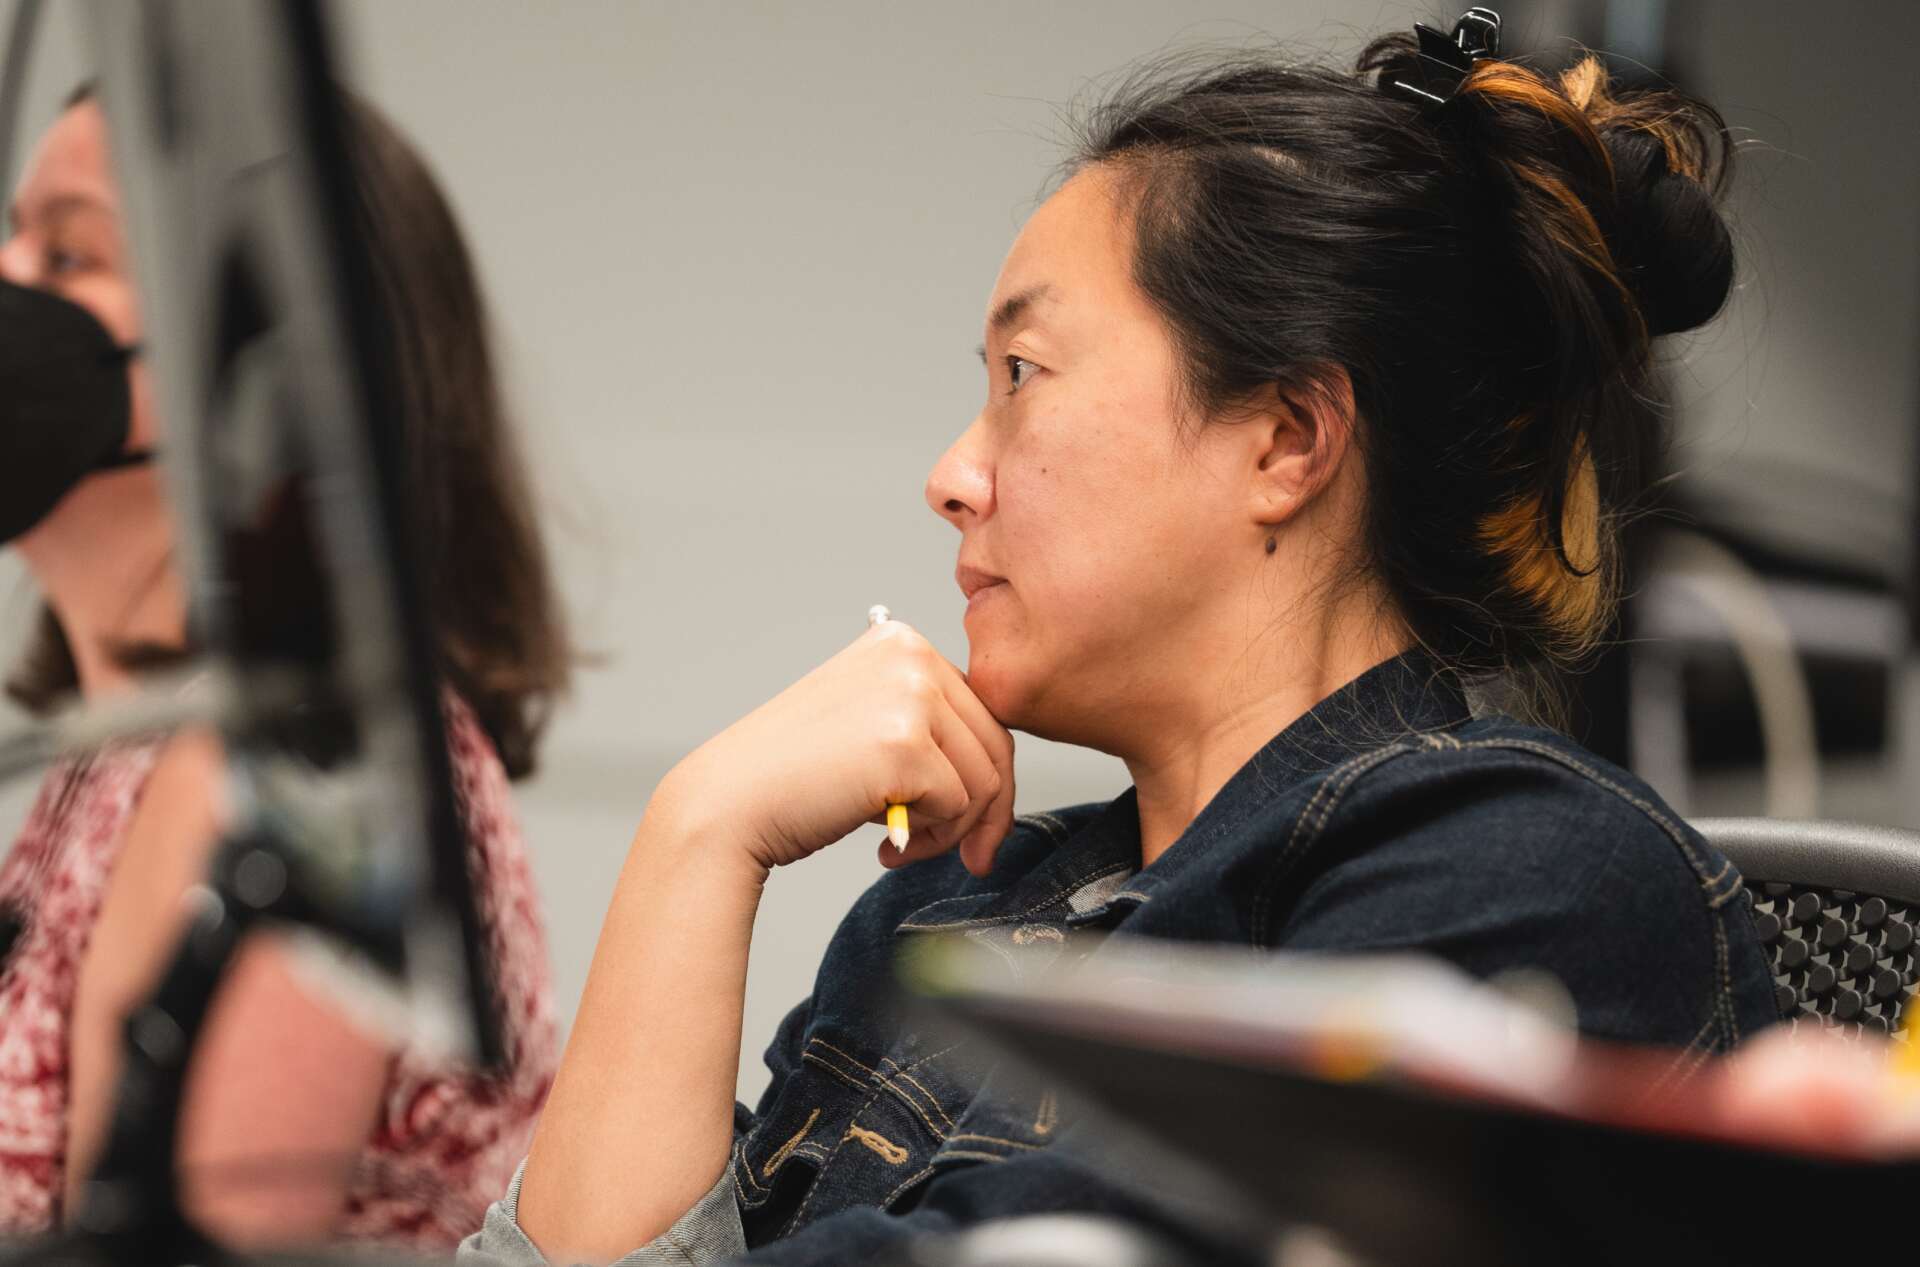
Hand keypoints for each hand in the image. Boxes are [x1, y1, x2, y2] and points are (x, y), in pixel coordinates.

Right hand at [660, 620, 1015, 876]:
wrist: (728, 804)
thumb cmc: (792, 778)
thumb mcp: (867, 723)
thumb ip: (927, 726)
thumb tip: (999, 773)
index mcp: (902, 641)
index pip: (981, 712)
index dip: (985, 777)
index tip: (973, 826)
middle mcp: (910, 655)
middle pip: (994, 745)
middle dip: (984, 813)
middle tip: (964, 856)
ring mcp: (909, 697)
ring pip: (983, 780)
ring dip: (953, 830)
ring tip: (906, 846)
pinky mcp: (904, 746)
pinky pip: (958, 806)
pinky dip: (930, 837)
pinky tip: (883, 841)